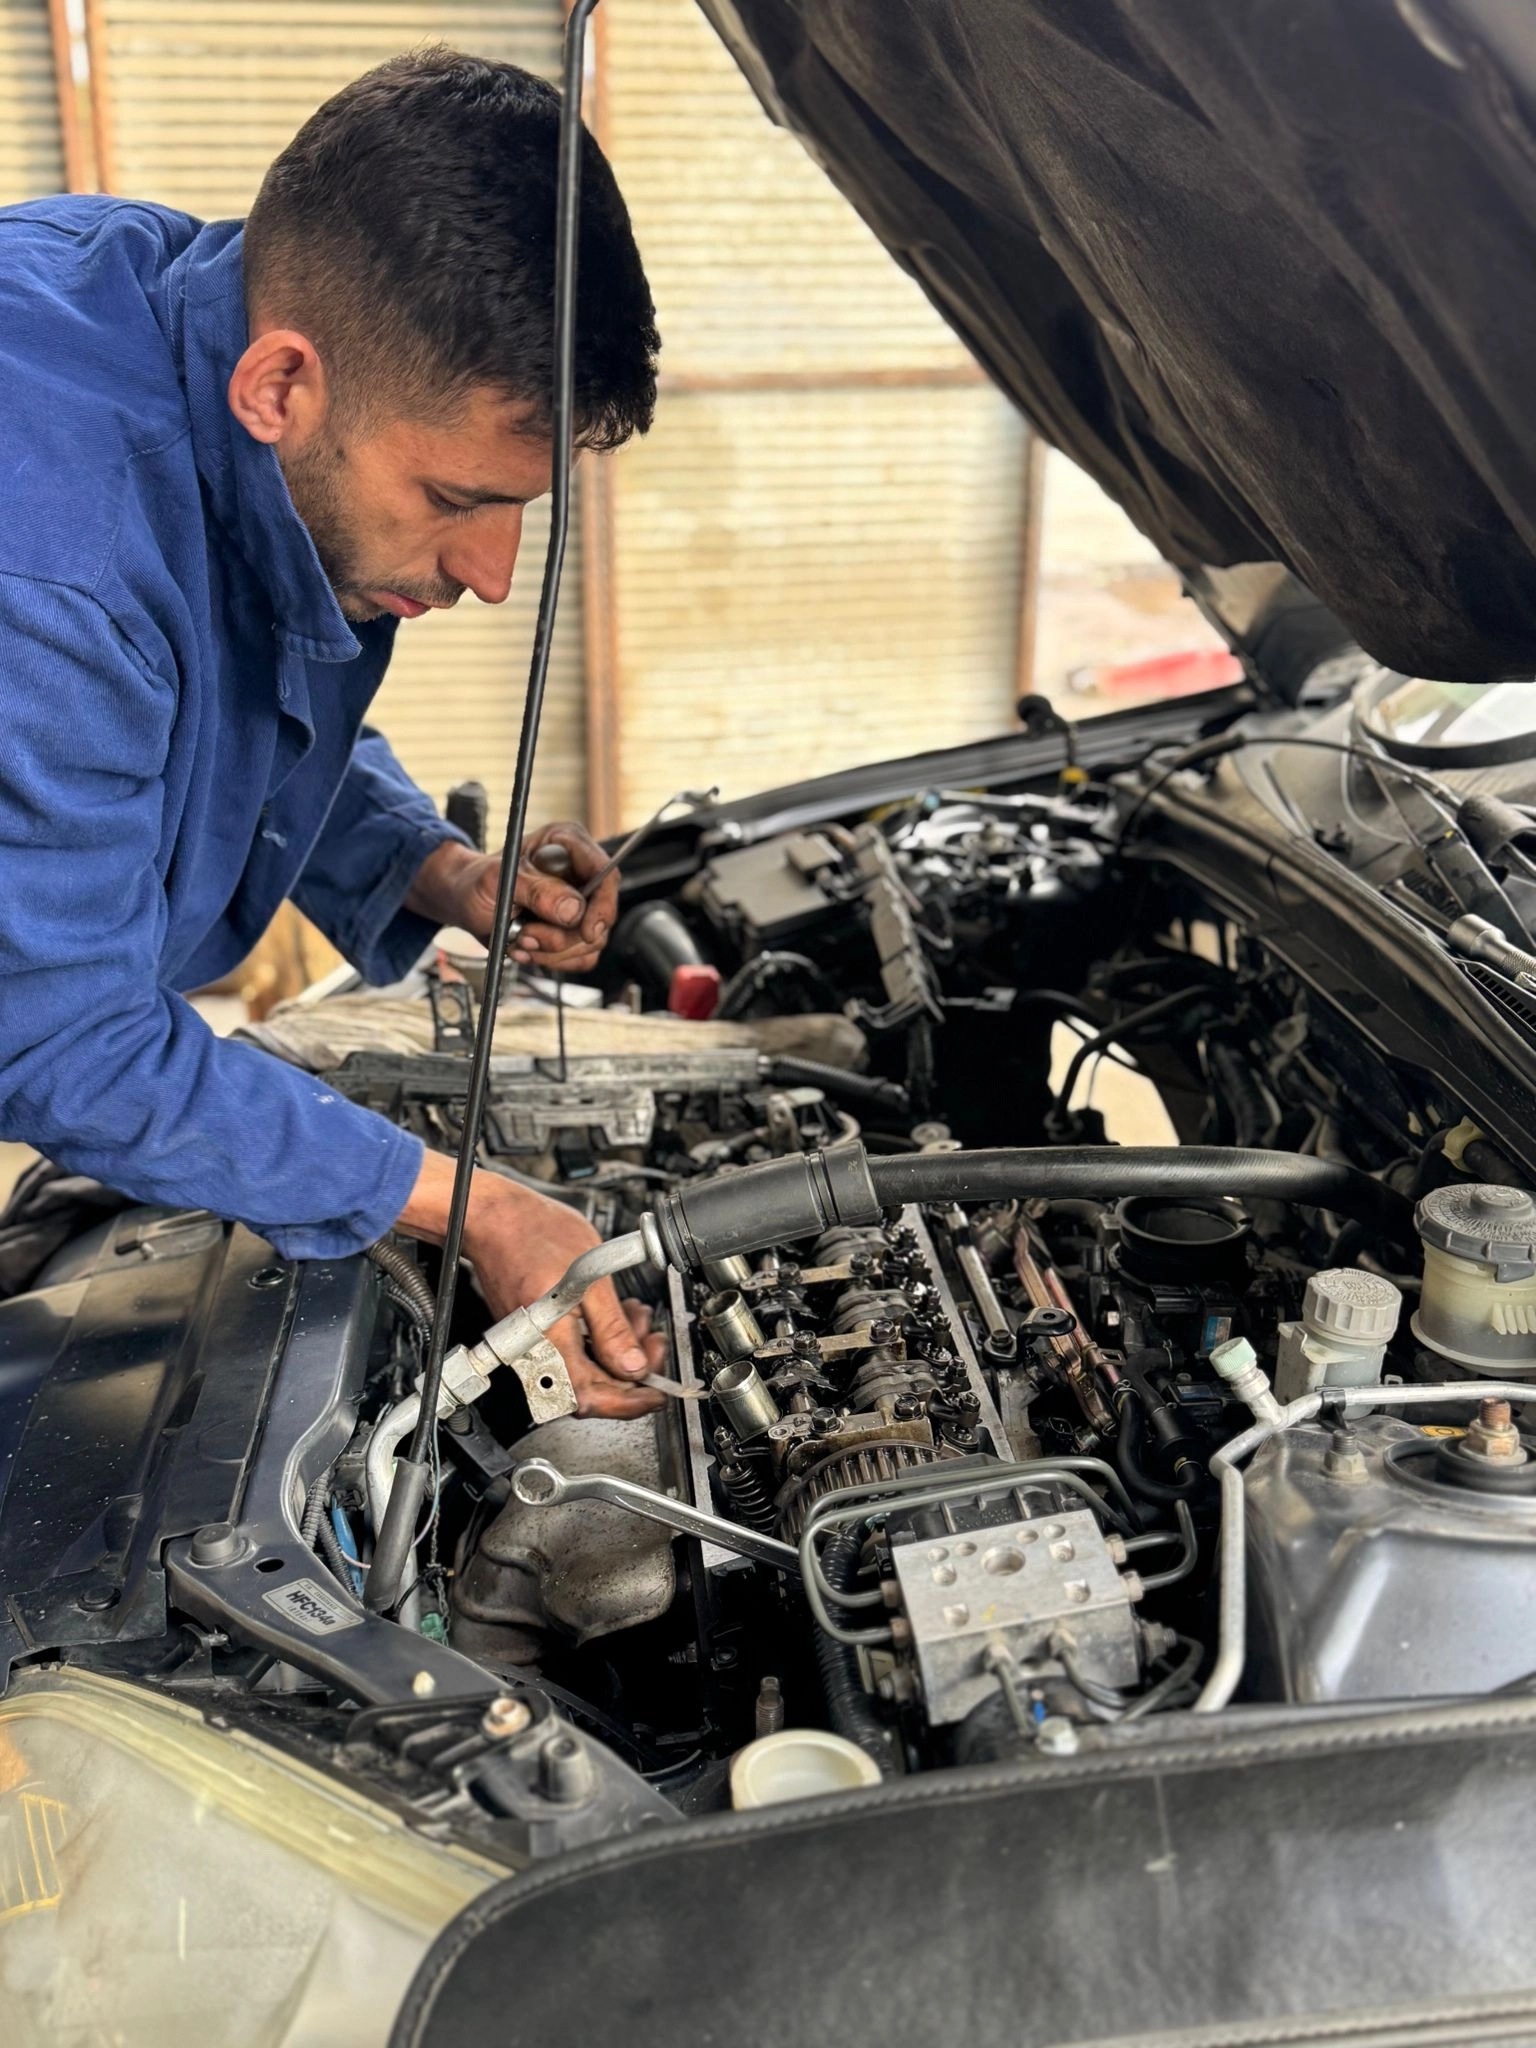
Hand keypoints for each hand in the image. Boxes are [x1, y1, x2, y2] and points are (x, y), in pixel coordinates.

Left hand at [407, 823, 619, 973]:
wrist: (466, 902)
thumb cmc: (477, 881)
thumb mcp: (499, 881)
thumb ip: (536, 892)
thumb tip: (573, 909)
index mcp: (568, 843)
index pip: (605, 874)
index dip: (602, 905)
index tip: (586, 931)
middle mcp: (580, 872)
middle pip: (601, 915)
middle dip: (563, 937)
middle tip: (526, 936)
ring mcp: (580, 904)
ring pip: (591, 943)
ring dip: (552, 951)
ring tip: (519, 940)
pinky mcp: (574, 930)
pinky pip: (580, 957)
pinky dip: (552, 960)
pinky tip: (526, 948)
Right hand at [461, 1176, 663, 1418]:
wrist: (497, 1217)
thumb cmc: (534, 1234)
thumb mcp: (592, 1278)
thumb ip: (612, 1328)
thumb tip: (634, 1366)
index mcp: (547, 1342)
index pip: (589, 1397)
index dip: (628, 1402)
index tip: (657, 1394)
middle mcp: (534, 1351)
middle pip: (589, 1388)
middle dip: (629, 1368)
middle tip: (654, 1345)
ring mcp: (532, 1344)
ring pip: (583, 1369)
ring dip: (616, 1351)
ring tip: (637, 1320)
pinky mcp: (534, 1334)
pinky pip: (570, 1352)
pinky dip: (598, 1340)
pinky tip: (615, 1318)